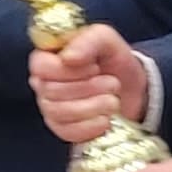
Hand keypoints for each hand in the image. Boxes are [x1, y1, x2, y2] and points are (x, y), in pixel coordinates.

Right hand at [30, 24, 149, 144]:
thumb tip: (68, 58)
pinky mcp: (62, 129)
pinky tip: (106, 119)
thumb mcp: (106, 40)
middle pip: (52, 91)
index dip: (68, 70)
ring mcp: (50, 108)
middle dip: (89, 88)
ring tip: (113, 100)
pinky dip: (91, 126)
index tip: (94, 67)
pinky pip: (68, 132)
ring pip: (60, 112)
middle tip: (112, 83)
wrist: (132, 90)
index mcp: (47, 57)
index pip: (40, 66)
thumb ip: (87, 40)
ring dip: (94, 106)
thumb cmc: (112, 61)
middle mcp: (43, 83)